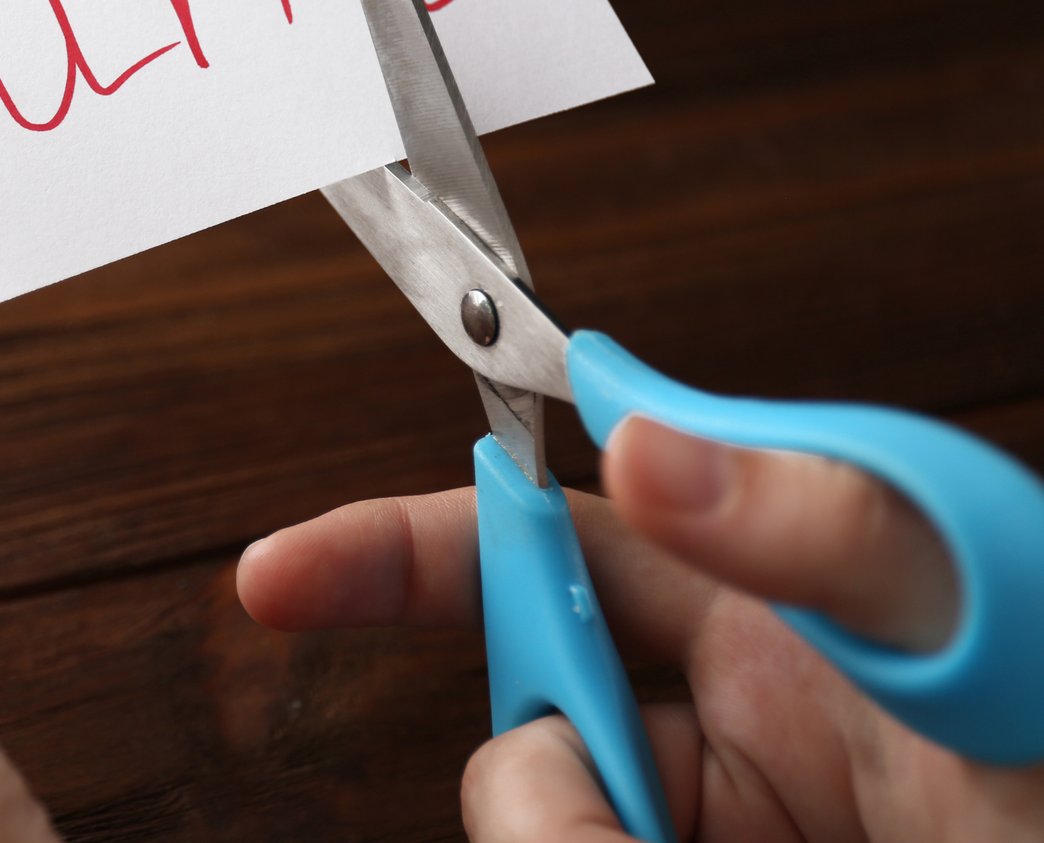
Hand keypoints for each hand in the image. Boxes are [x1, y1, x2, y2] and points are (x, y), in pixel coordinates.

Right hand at [236, 417, 1043, 840]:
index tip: (279, 579)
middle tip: (619, 823)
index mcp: (764, 604)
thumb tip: (636, 449)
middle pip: (522, 725)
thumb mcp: (979, 623)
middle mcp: (721, 722)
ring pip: (538, 828)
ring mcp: (705, 828)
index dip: (395, 551)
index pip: (541, 544)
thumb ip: (820, 524)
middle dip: (537, 782)